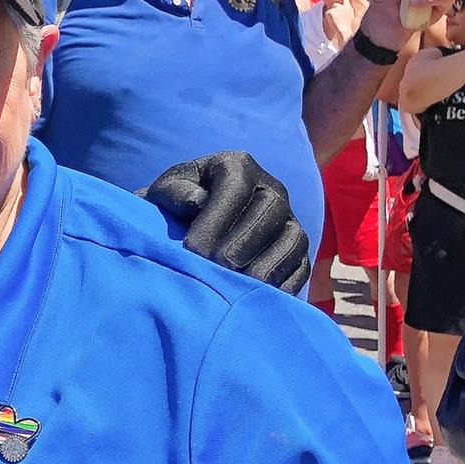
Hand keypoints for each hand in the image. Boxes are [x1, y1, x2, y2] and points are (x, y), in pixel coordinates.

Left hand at [143, 151, 310, 291]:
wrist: (186, 230)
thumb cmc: (172, 209)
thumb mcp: (163, 194)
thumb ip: (173, 193)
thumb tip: (196, 201)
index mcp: (236, 166)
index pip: (236, 185)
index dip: (217, 217)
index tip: (193, 248)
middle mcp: (271, 189)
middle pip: (270, 208)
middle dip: (243, 241)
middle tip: (218, 267)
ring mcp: (288, 221)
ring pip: (293, 238)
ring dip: (267, 264)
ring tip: (239, 286)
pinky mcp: (297, 252)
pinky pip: (301, 267)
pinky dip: (283, 284)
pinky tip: (258, 297)